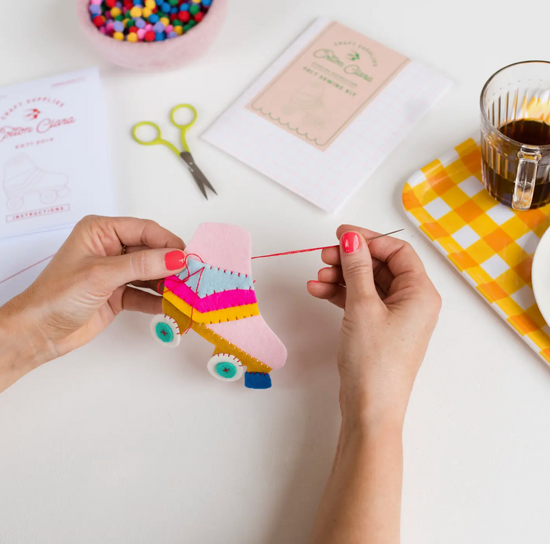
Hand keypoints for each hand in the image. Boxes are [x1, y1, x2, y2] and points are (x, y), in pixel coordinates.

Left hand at [0, 216, 185, 390]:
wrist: (39, 332)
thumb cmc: (57, 296)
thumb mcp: (102, 274)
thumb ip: (142, 265)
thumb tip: (176, 258)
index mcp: (101, 231)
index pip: (144, 230)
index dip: (168, 242)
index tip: (188, 257)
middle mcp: (110, 248)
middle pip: (151, 251)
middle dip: (170, 264)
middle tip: (191, 276)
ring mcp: (115, 272)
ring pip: (151, 273)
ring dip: (167, 284)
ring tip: (185, 292)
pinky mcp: (118, 294)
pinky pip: (145, 293)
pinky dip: (158, 300)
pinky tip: (170, 306)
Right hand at [307, 225, 440, 425]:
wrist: (369, 408)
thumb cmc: (374, 359)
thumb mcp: (363, 306)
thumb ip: (357, 268)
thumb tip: (351, 238)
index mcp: (420, 293)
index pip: (397, 252)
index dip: (369, 239)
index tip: (340, 235)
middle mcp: (412, 302)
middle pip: (380, 266)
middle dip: (350, 259)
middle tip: (324, 256)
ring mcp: (394, 317)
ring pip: (367, 283)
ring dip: (341, 276)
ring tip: (317, 278)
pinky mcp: (378, 329)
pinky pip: (360, 301)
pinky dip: (340, 294)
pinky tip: (318, 290)